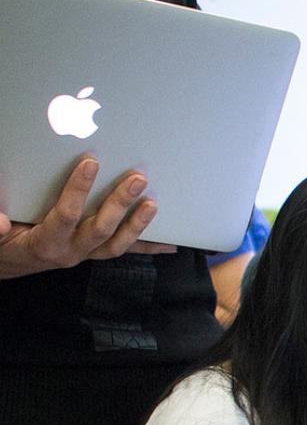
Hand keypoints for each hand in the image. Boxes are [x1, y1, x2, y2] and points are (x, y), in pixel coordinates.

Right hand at [0, 157, 175, 279]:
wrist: (8, 261)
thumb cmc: (3, 242)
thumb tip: (2, 222)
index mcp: (44, 242)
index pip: (66, 215)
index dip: (78, 190)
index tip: (91, 163)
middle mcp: (69, 251)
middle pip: (100, 229)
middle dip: (119, 204)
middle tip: (136, 179)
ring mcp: (84, 253)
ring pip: (116, 244)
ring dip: (138, 224)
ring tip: (153, 203)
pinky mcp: (93, 252)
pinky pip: (124, 251)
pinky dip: (148, 247)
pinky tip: (172, 245)